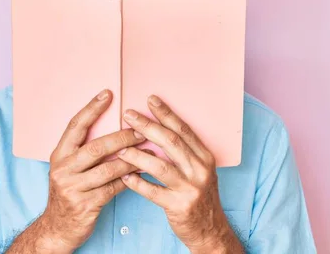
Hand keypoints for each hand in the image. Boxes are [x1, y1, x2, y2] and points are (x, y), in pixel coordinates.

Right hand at [37, 89, 145, 252]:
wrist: (57, 228)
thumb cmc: (70, 191)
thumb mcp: (69, 167)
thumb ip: (83, 150)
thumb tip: (114, 126)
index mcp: (59, 155)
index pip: (75, 126)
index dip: (92, 108)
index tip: (108, 93)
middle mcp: (63, 169)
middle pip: (96, 147)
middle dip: (122, 137)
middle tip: (142, 130)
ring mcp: (72, 188)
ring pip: (108, 169)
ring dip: (132, 159)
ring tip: (149, 151)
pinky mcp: (85, 205)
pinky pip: (113, 188)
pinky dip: (130, 179)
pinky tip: (142, 172)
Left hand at [117, 95, 242, 253]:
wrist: (210, 230)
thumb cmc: (198, 196)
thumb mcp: (199, 171)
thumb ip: (183, 152)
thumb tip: (157, 129)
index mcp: (205, 157)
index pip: (183, 130)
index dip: (166, 113)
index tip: (150, 99)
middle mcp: (200, 170)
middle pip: (170, 142)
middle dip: (147, 126)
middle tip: (128, 115)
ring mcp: (190, 188)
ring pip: (159, 166)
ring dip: (137, 155)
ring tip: (120, 148)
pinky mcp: (179, 206)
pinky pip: (153, 192)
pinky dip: (137, 183)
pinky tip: (124, 177)